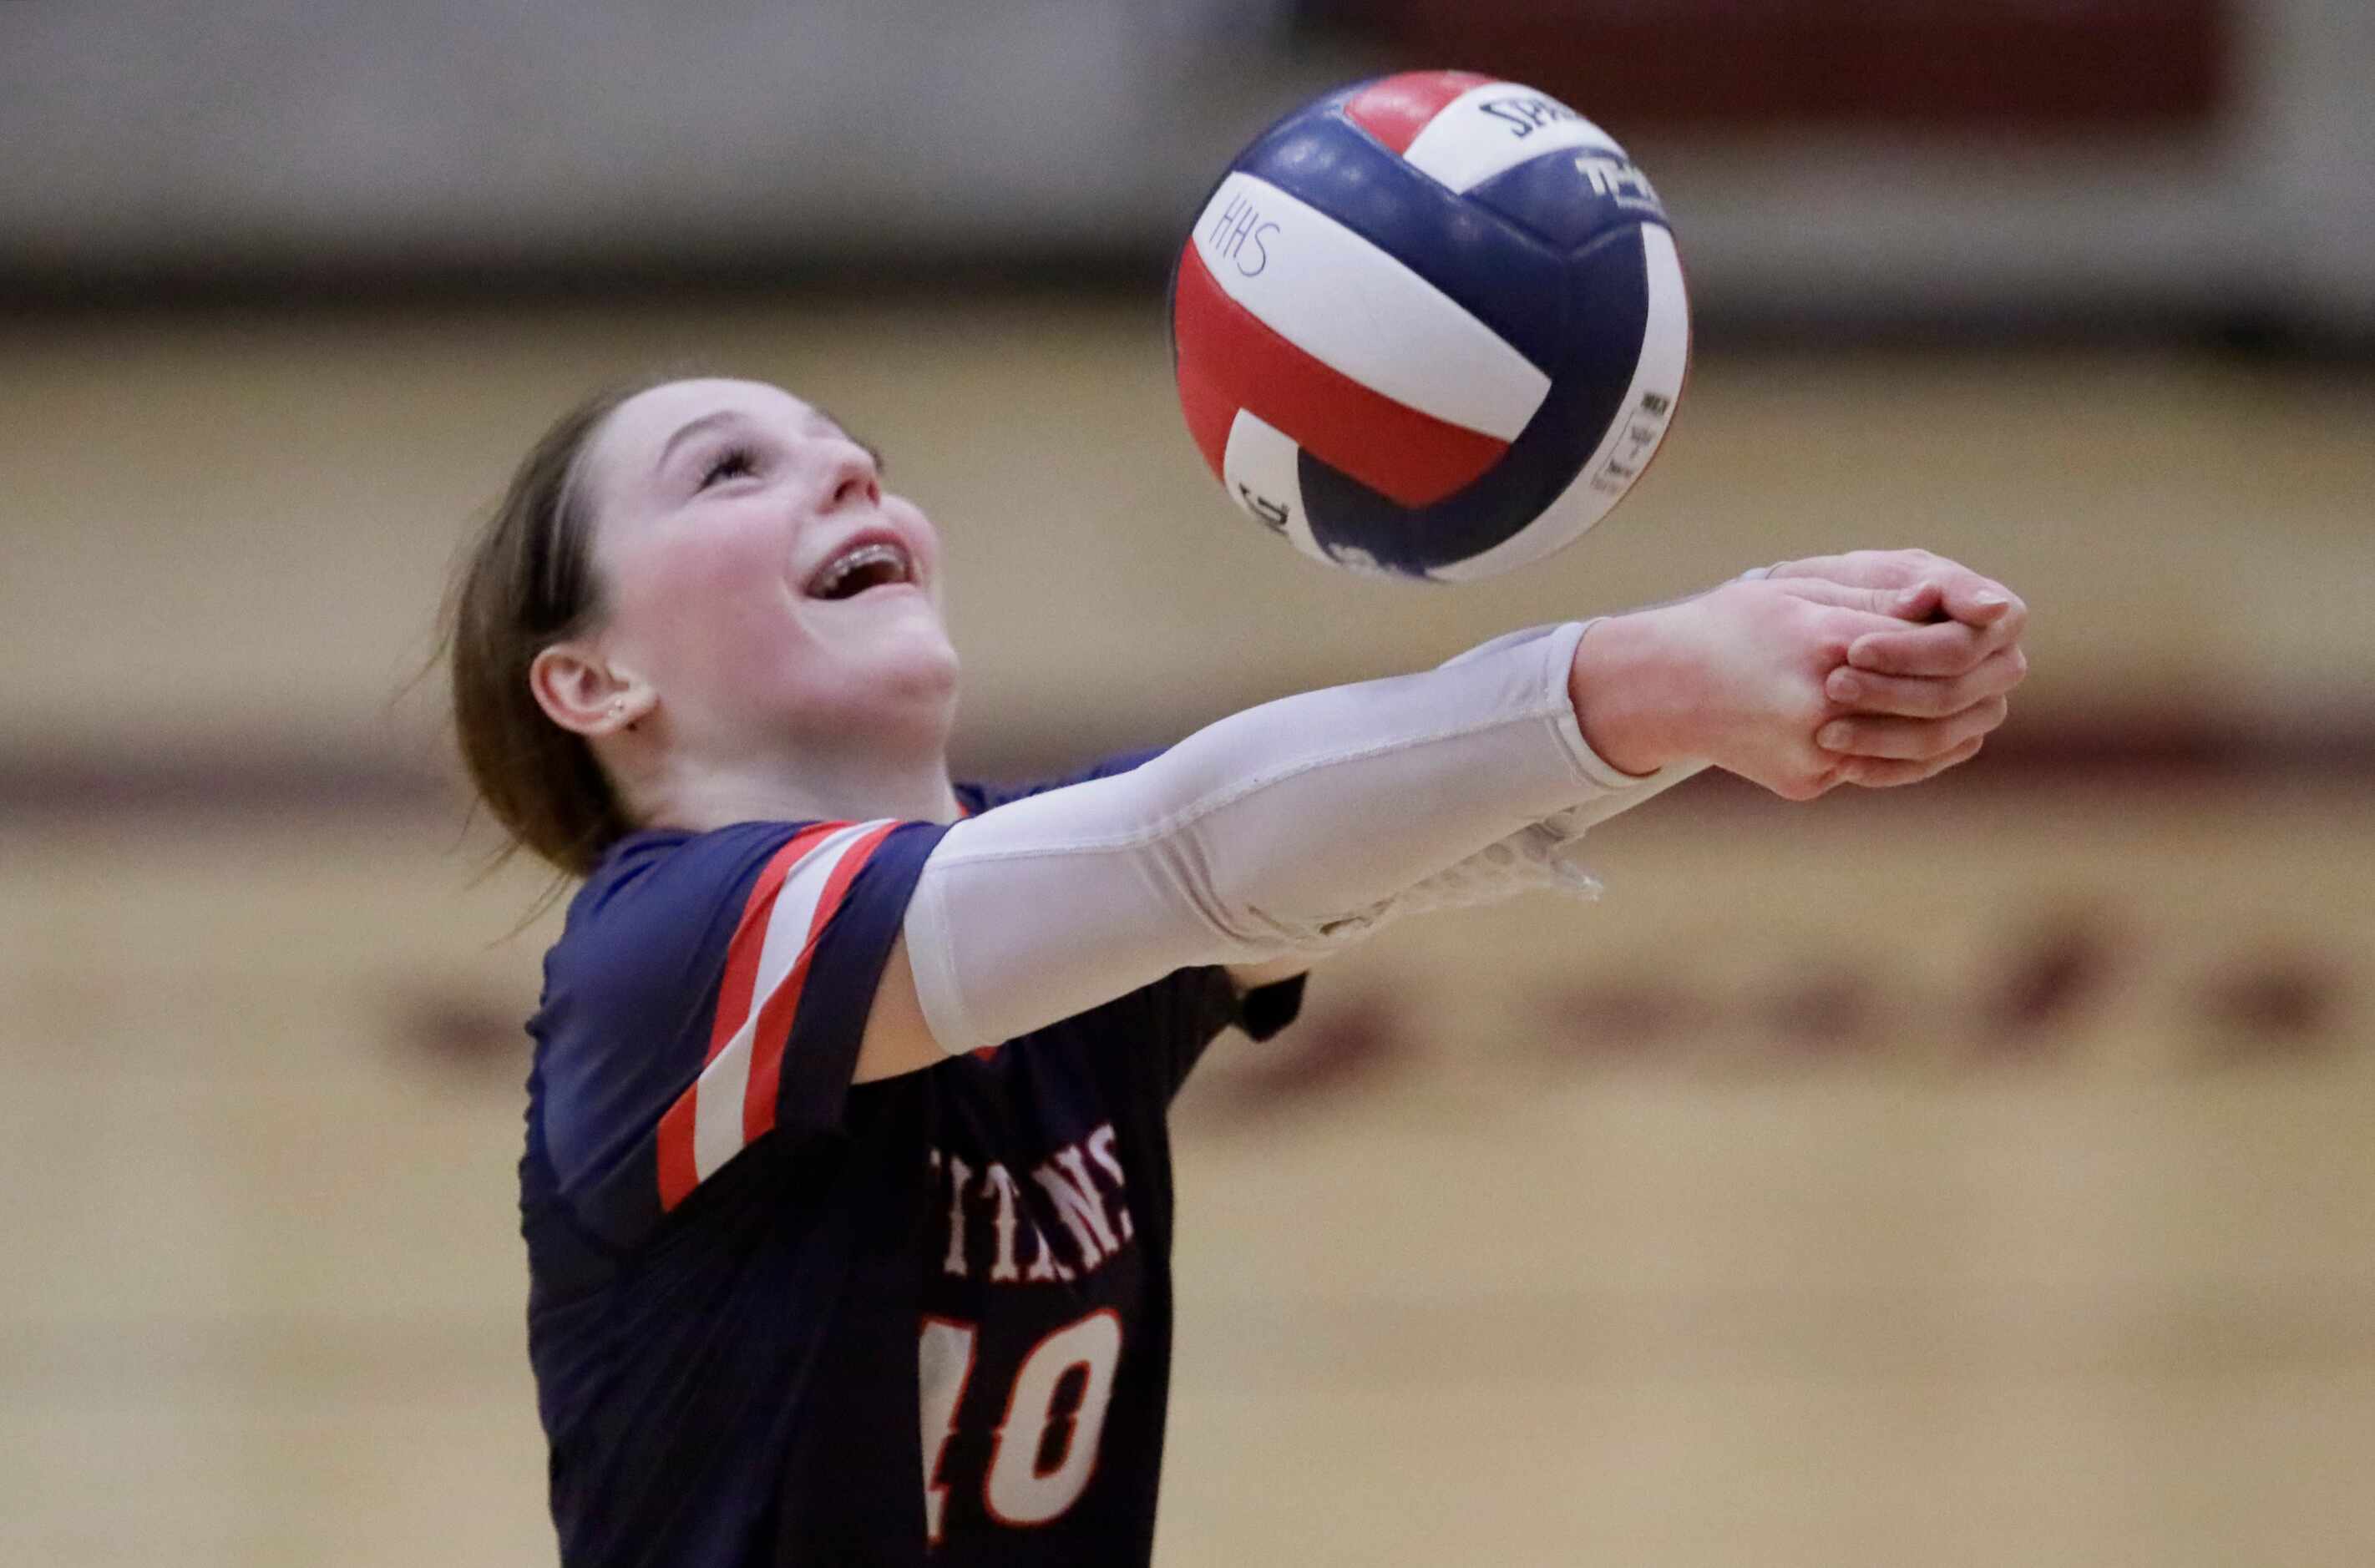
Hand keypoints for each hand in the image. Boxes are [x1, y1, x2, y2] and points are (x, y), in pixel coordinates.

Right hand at [1572, 571, 2024, 798]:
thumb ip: (1873, 600)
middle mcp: (1820, 706)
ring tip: (1975, 702)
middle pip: (1935, 705)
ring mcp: (1813, 753)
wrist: (1660, 687)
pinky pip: (1877, 769)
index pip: (1928, 647)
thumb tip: (1945, 601)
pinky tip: (1929, 730)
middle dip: (1974, 683)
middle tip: (2003, 665)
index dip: (1964, 638)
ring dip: (1956, 724)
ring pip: (1917, 748)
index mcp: (1823, 645)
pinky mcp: (1806, 782)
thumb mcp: (1797, 593)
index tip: (1986, 626)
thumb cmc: (1730, 627)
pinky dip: (1910, 751)